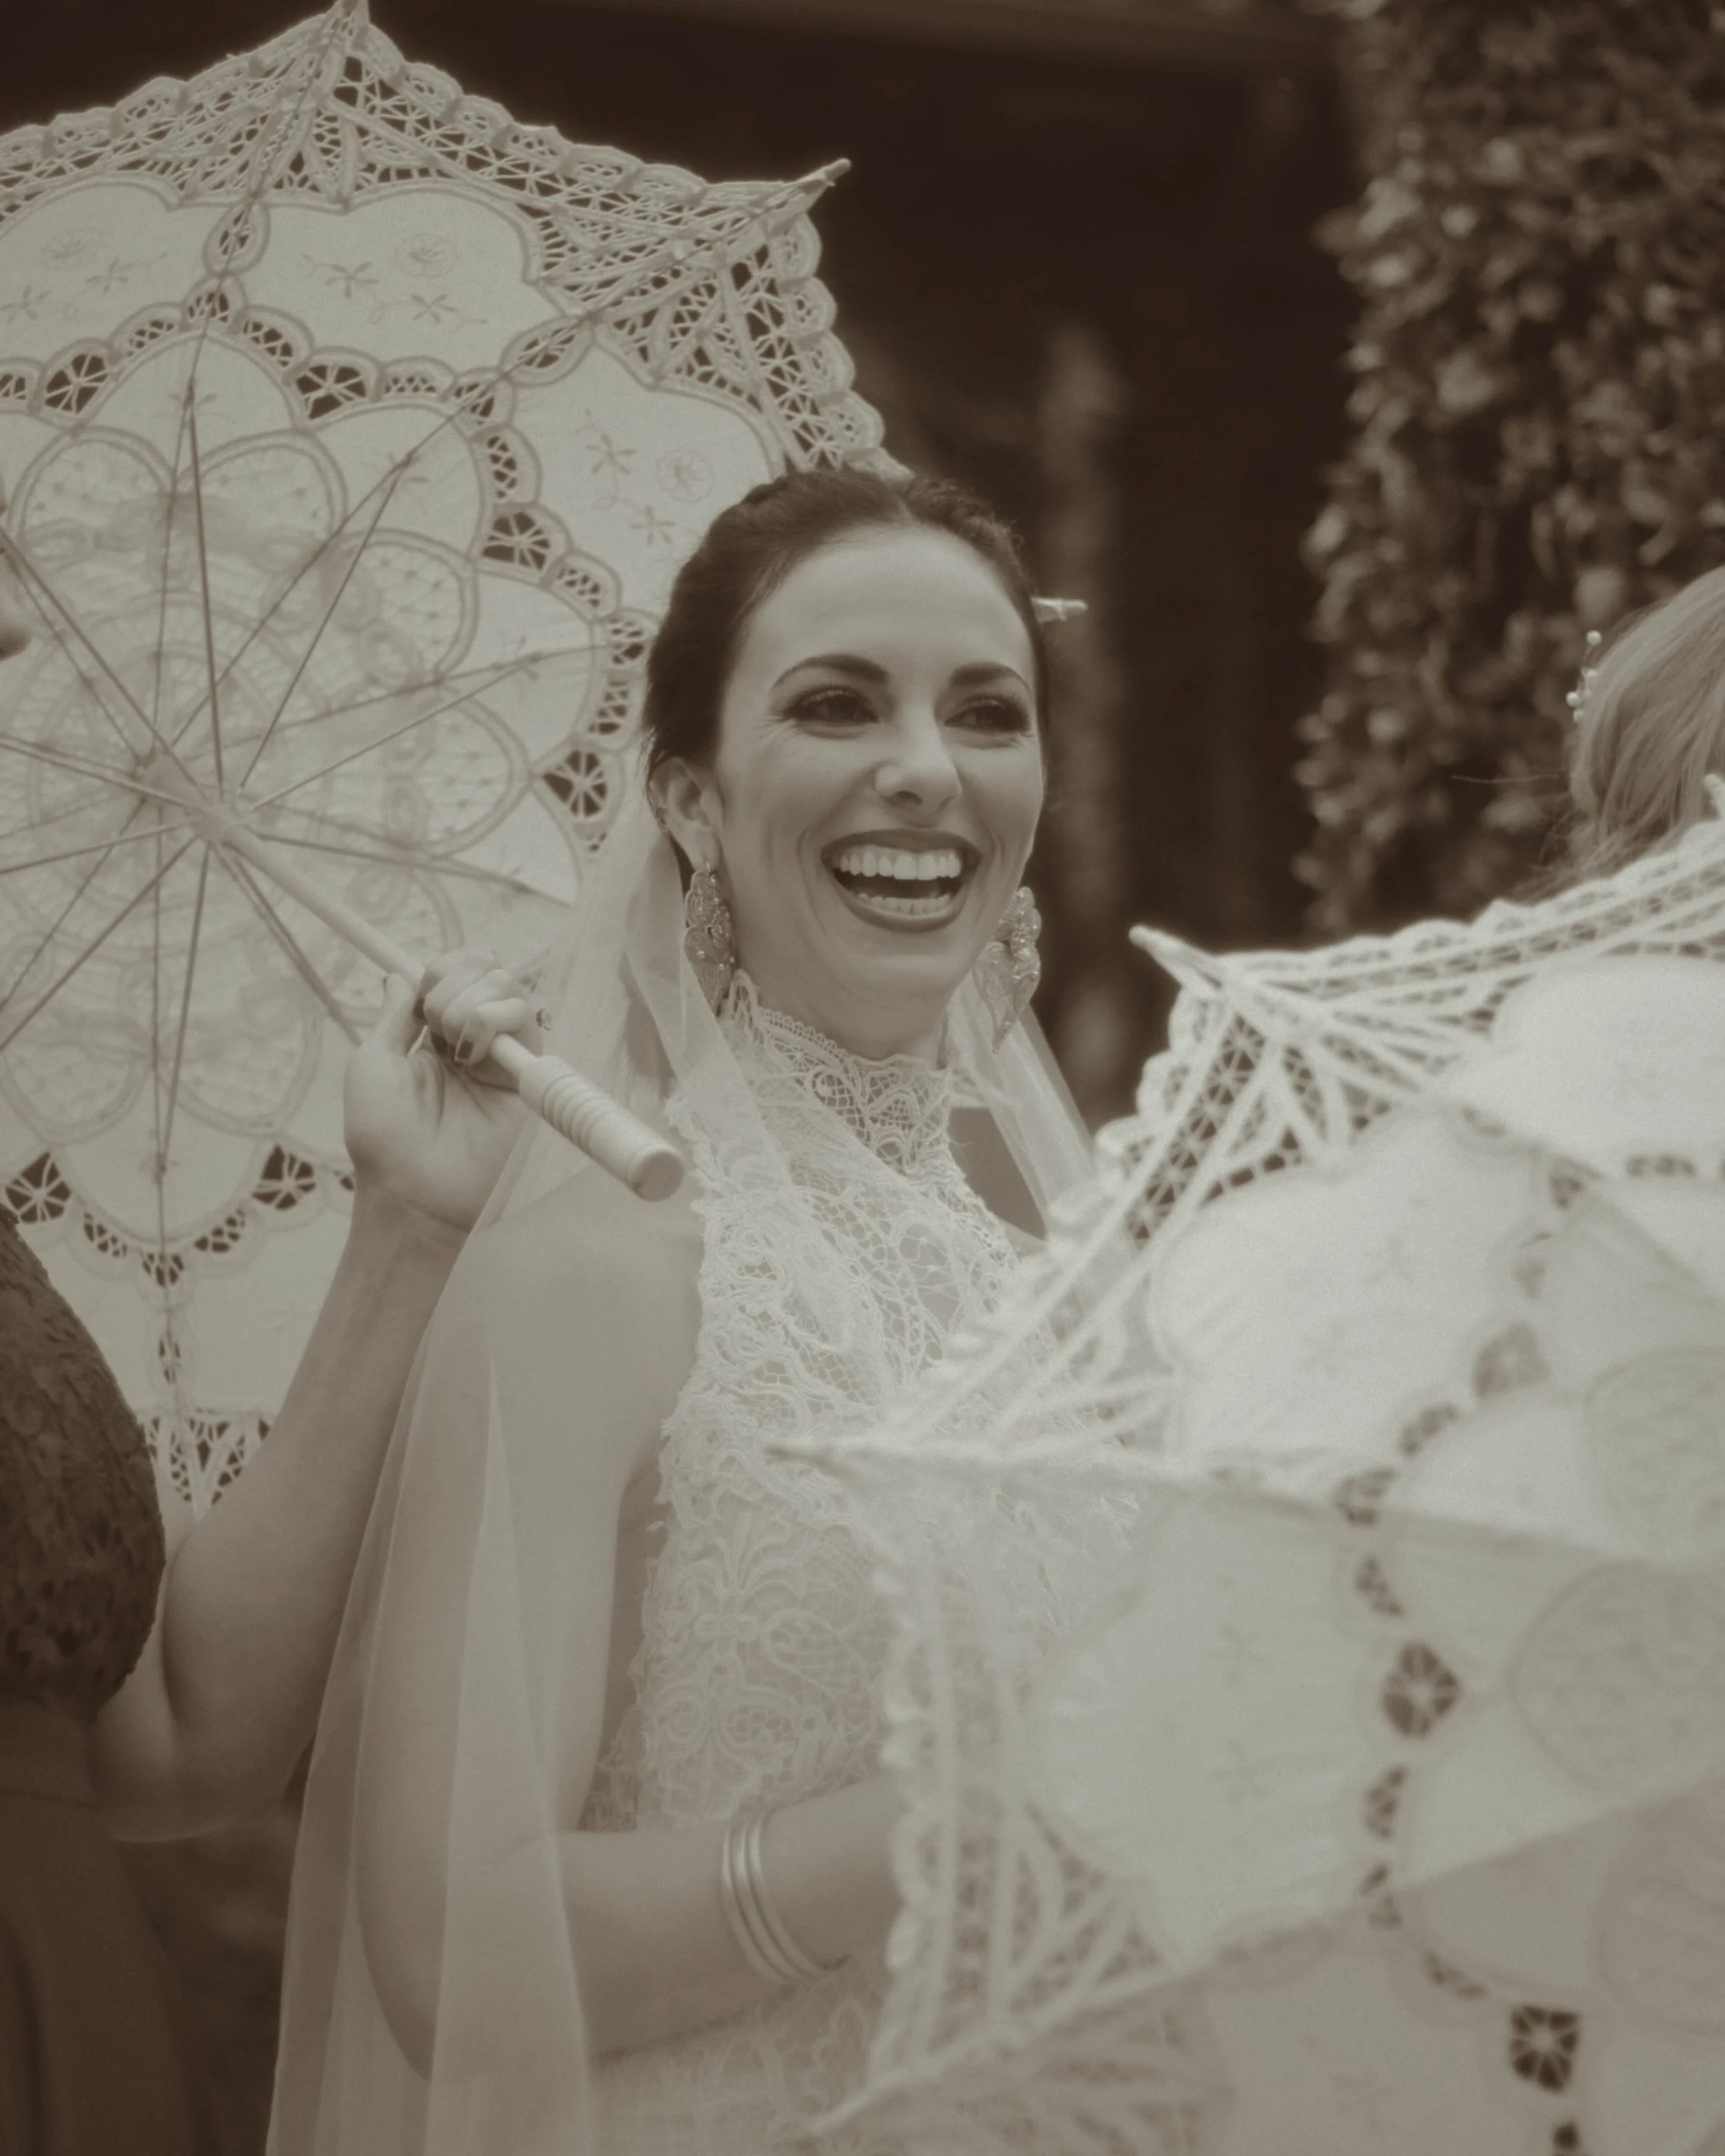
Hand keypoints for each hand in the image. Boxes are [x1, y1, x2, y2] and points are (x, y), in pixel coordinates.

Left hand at [343, 950, 546, 1231]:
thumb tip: (398, 976)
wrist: (416, 1192)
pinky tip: (473, 1053)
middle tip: (436, 1027)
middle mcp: (476, 1040)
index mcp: (437, 1037)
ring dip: (470, 1001)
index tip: (420, 997)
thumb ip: (394, 1017)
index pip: (456, 973)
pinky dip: (494, 1018)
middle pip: (486, 969)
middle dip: (453, 982)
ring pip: (508, 986)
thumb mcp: (372, 1065)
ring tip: (454, 1047)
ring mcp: (505, 1056)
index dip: (441, 970)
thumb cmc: (385, 1138)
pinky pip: (526, 1018)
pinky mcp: (529, 1074)